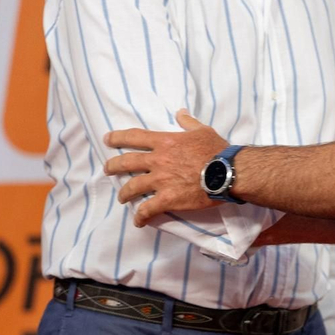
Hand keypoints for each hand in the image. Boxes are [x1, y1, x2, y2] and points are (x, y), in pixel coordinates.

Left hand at [106, 110, 226, 225]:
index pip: (135, 137)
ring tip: (121, 198)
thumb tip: (180, 113)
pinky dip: (141, 216)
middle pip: (127, 162)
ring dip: (124, 193)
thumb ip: (188, 122)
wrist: (227, 172)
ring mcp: (160, 181)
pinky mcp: (167, 199)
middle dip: (113, 165)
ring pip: (132, 187)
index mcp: (165, 142)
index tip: (108, 139)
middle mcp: (158, 160)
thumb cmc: (216, 150)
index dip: (118, 137)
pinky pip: (148, 209)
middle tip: (107, 169)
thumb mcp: (202, 130)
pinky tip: (139, 221)